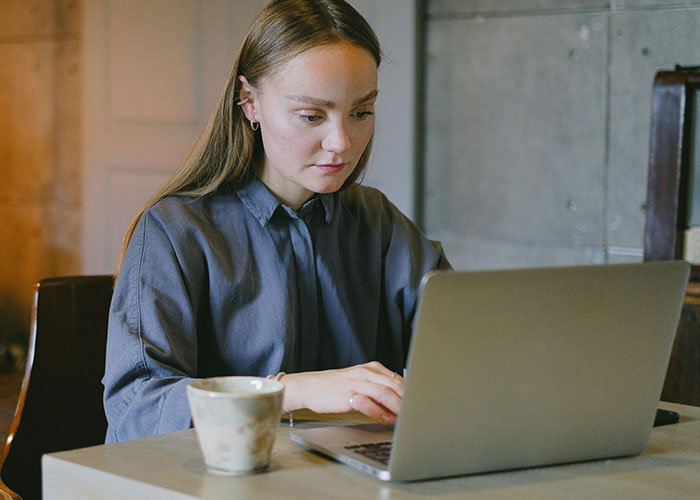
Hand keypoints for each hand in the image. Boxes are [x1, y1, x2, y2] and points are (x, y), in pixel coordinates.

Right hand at [282, 361, 403, 423]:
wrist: (310, 386)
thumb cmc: (336, 387)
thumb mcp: (360, 381)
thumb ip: (379, 389)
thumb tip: (400, 404)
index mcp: (371, 368)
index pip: (397, 378)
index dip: (410, 392)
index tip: (418, 404)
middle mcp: (365, 373)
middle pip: (394, 385)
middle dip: (407, 400)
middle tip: (415, 412)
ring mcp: (355, 383)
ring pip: (383, 393)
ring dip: (396, 406)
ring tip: (403, 417)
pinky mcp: (346, 395)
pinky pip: (366, 403)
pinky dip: (378, 412)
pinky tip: (383, 419)